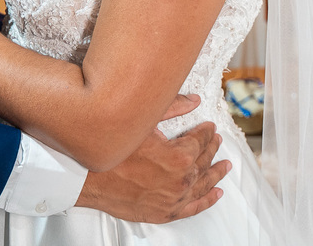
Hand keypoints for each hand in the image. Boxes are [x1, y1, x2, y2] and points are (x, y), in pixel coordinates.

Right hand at [75, 94, 229, 222]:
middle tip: (216, 140)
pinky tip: (215, 194)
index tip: (208, 126)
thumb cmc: (110, 152)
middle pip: (204, 162)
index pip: (200, 141)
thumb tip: (193, 100)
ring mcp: (173, 199)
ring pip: (203, 186)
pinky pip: (193, 208)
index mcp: (179, 158)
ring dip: (216, 174)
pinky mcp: (164, 212)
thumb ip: (172, 107)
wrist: (87, 179)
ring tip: (225, 166)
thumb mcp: (142, 122)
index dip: (206, 131)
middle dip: (211, 148)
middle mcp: (181, 181)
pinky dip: (207, 200)